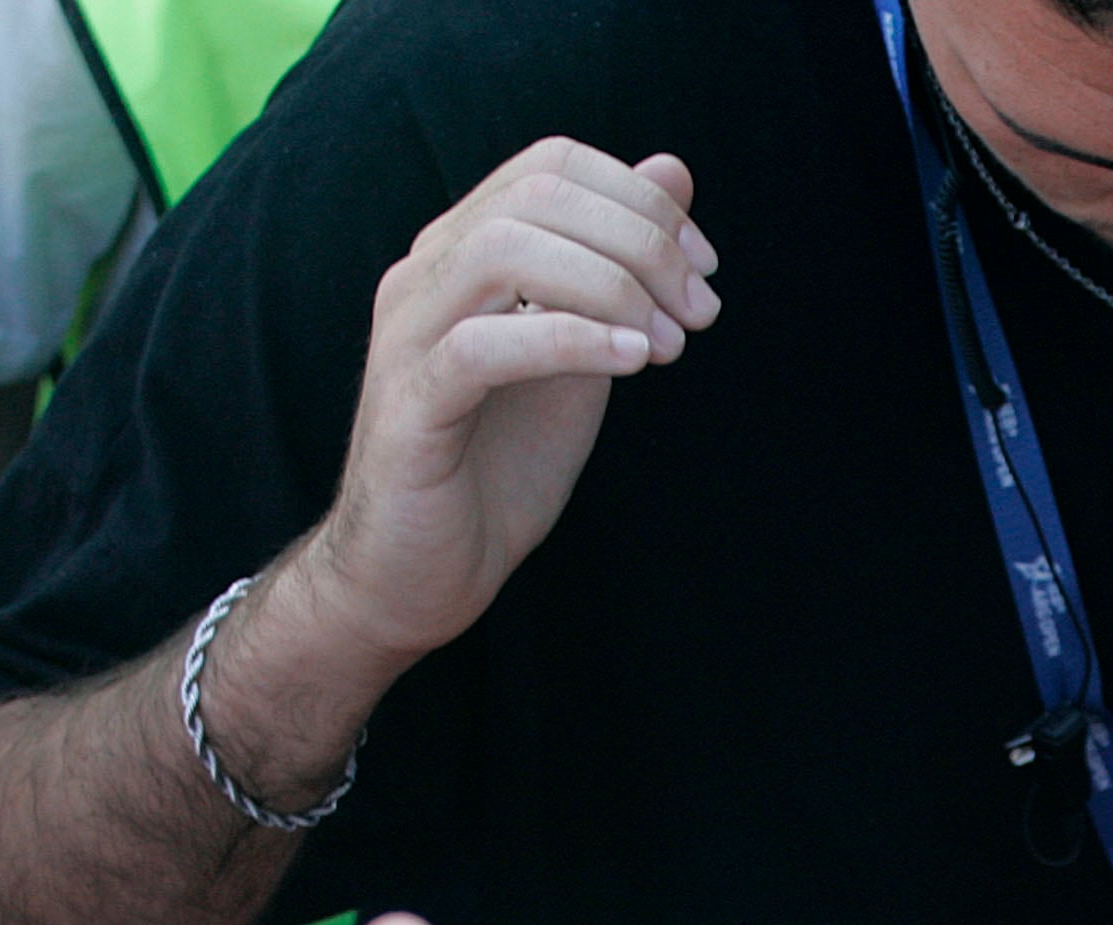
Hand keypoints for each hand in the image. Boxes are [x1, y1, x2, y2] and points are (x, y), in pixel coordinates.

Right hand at [300, 139, 721, 665]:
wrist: (423, 571)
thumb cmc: (500, 463)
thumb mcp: (583, 349)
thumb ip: (617, 266)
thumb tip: (673, 170)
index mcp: (465, 250)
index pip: (552, 166)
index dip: (641, 201)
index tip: (703, 266)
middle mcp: (426, 274)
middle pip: (538, 198)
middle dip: (641, 244)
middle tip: (699, 311)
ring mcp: (409, 334)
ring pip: (504, 251)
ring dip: (610, 287)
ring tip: (666, 344)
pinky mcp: (409, 404)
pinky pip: (481, 346)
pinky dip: (568, 341)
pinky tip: (631, 364)